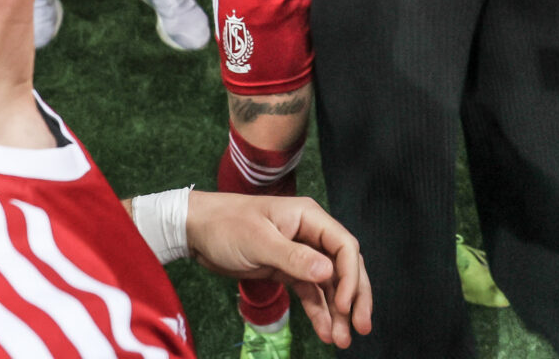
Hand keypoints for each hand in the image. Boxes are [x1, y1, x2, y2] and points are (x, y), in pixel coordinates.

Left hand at [184, 191, 372, 349]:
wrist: (197, 231)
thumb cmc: (226, 225)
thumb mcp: (260, 241)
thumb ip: (294, 257)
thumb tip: (329, 272)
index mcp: (309, 217)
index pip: (344, 246)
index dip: (351, 277)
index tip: (346, 306)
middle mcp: (311, 234)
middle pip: (345, 267)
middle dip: (355, 298)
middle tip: (361, 328)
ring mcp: (301, 254)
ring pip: (330, 285)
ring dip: (337, 312)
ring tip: (342, 341)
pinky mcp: (288, 270)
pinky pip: (311, 293)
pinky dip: (319, 312)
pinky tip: (325, 333)